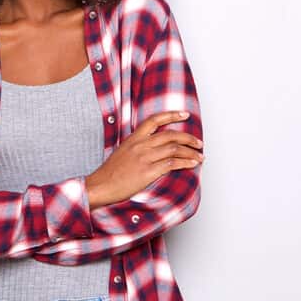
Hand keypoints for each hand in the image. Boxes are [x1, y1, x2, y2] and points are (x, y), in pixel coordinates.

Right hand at [85, 110, 203, 208]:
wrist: (101, 186)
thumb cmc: (110, 173)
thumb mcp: (123, 152)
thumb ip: (138, 147)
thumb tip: (154, 148)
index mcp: (134, 138)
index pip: (154, 120)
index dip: (172, 115)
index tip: (185, 114)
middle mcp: (141, 145)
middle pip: (170, 135)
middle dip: (188, 138)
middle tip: (198, 142)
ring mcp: (145, 158)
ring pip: (174, 149)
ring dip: (190, 152)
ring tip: (199, 156)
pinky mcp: (148, 172)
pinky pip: (172, 164)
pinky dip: (185, 163)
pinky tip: (192, 164)